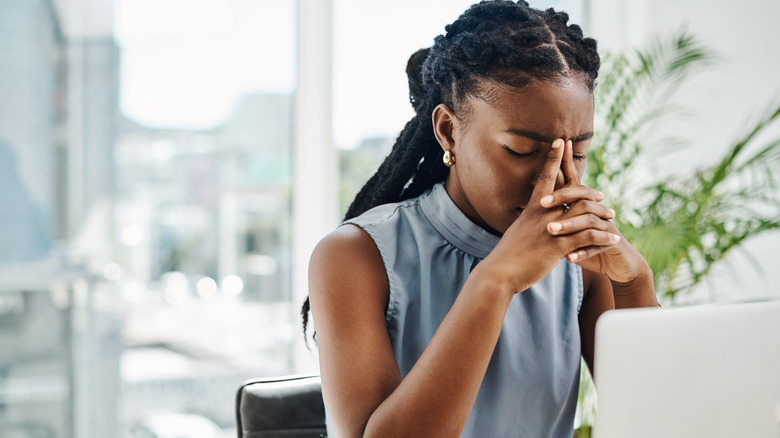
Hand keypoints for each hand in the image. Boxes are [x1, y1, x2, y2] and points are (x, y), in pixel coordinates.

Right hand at [479, 139, 621, 294]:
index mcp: (532, 208)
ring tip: (613, 217)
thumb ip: (528, 223)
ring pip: (586, 213)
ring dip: (602, 214)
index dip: (553, 157)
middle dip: (591, 190)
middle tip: (602, 195)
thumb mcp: (517, 232)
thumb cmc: (506, 255)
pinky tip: (613, 238)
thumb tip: (532, 221)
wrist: (499, 272)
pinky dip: (603, 236)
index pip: (545, 177)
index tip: (561, 141)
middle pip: (573, 192)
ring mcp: (552, 229)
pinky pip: (588, 237)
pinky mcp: (559, 246)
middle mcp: (543, 214)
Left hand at [542, 140, 649, 282]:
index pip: (573, 183)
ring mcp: (605, 226)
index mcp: (584, 205)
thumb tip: (536, 198)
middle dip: (562, 198)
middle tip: (542, 203)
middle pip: (581, 197)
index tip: (551, 153)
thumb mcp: (572, 228)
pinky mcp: (612, 243)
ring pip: (588, 221)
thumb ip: (559, 215)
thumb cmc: (587, 243)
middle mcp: (596, 211)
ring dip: (569, 225)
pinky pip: (597, 246)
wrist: (617, 262)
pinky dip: (582, 252)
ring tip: (550, 230)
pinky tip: (568, 258)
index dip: (565, 166)